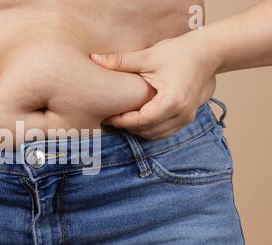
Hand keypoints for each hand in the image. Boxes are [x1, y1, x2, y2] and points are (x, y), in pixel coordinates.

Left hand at [90, 31, 217, 139]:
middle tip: (110, 118)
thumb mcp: (148, 56)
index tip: (106, 118)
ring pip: (156, 135)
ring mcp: (187, 118)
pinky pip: (164, 132)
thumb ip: (120, 61)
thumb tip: (93, 59)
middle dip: (127, 127)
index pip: (140, 121)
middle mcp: (181, 114)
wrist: (208, 53)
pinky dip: (149, 129)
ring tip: (122, 120)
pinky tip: (137, 120)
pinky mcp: (187, 118)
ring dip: (138, 130)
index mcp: (171, 101)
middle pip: (147, 131)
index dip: (121, 121)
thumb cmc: (178, 52)